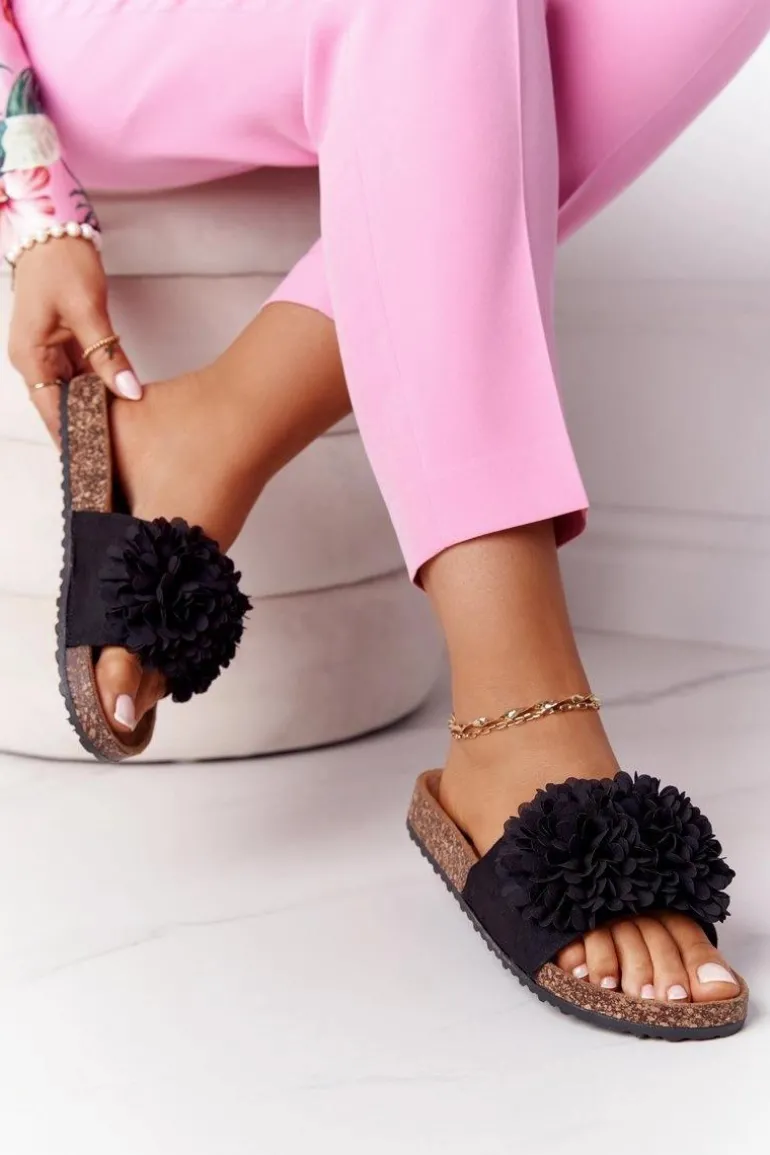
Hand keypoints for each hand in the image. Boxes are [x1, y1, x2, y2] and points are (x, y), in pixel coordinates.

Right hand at [8, 236, 141, 442]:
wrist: (56, 232)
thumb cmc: (61, 264)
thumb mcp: (87, 309)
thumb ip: (108, 355)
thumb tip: (128, 392)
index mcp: (30, 357)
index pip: (52, 411)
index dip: (73, 437)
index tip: (96, 462)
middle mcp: (35, 361)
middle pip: (62, 408)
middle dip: (86, 431)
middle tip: (116, 459)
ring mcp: (49, 355)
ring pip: (74, 395)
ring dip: (96, 413)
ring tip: (122, 441)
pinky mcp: (65, 347)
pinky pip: (82, 378)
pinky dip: (99, 392)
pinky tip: (120, 408)